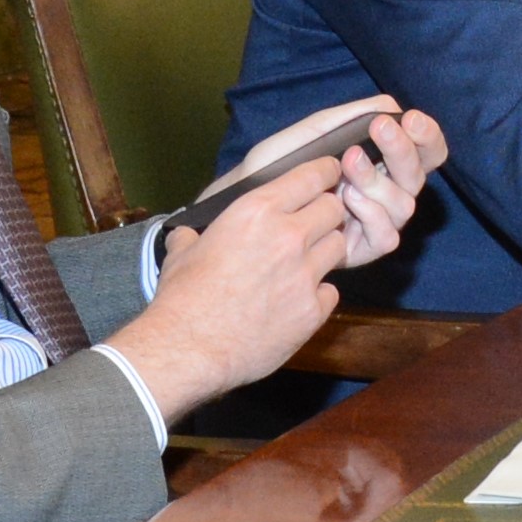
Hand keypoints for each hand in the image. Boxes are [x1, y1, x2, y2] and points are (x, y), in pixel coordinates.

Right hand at [104, 157, 351, 416]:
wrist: (188, 349)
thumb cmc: (182, 297)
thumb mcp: (182, 252)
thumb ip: (194, 235)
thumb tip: (186, 235)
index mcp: (258, 211)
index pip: (313, 175)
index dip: (326, 172)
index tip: (329, 174)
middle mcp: (289, 236)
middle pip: (335, 209)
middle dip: (328, 213)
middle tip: (315, 223)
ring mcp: (305, 275)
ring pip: (339, 247)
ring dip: (326, 251)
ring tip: (306, 262)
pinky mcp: (312, 311)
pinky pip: (331, 291)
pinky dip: (319, 293)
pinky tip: (299, 299)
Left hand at [210, 95, 448, 269]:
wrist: (237, 210)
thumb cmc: (270, 170)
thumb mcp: (305, 137)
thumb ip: (345, 120)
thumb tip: (389, 103)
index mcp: (377, 162)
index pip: (421, 150)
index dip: (426, 136)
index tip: (411, 119)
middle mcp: (382, 192)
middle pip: (417, 175)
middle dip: (401, 149)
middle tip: (379, 128)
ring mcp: (373, 222)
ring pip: (404, 205)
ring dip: (379, 180)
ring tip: (348, 164)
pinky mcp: (360, 250)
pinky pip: (387, 237)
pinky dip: (372, 215)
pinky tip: (346, 200)